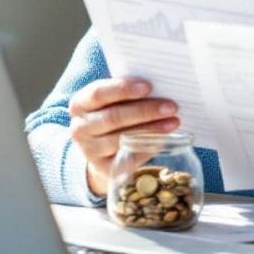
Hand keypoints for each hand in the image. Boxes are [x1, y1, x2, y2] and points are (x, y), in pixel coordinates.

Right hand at [68, 78, 178, 196]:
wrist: (102, 148)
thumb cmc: (114, 112)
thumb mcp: (114, 100)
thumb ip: (130, 92)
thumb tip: (161, 86)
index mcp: (80, 104)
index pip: (98, 93)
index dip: (123, 89)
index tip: (148, 86)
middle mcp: (79, 128)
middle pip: (113, 117)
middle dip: (145, 110)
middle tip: (171, 106)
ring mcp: (89, 150)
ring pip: (122, 138)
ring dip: (151, 129)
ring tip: (174, 122)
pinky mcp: (103, 168)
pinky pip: (128, 157)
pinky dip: (148, 147)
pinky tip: (164, 139)